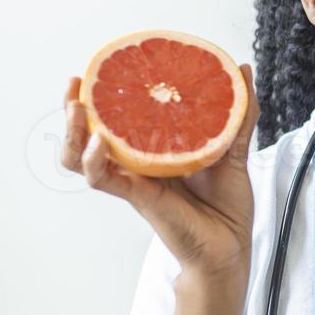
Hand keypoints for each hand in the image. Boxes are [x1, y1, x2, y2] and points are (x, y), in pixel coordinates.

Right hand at [61, 64, 260, 278]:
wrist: (230, 246)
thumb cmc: (226, 205)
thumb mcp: (235, 149)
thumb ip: (239, 112)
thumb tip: (243, 69)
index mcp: (154, 148)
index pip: (116, 118)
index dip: (101, 95)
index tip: (101, 68)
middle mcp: (137, 162)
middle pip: (87, 134)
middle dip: (73, 107)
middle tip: (75, 84)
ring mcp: (133, 179)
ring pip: (82, 157)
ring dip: (72, 132)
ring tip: (76, 109)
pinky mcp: (137, 197)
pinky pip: (104, 179)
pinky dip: (94, 161)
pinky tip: (98, 143)